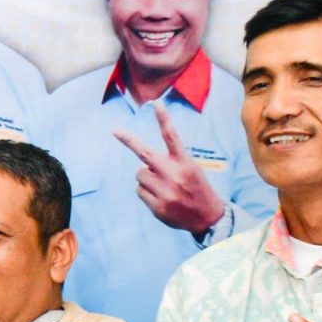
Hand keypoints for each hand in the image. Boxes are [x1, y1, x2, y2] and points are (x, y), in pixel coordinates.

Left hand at [115, 105, 225, 234]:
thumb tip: (143, 164)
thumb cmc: (196, 188)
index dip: (163, 119)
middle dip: (128, 140)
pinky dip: (146, 192)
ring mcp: (165, 191)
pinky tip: (161, 198)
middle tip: (115, 129)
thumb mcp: (191, 169)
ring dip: (145, 177)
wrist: (207, 217)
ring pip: (139, 174)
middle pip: (144, 154)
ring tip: (163, 186)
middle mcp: (174, 174)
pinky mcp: (157, 206)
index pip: (172, 137)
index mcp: (185, 162)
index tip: (156, 103)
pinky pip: (139, 191)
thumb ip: (170, 163)